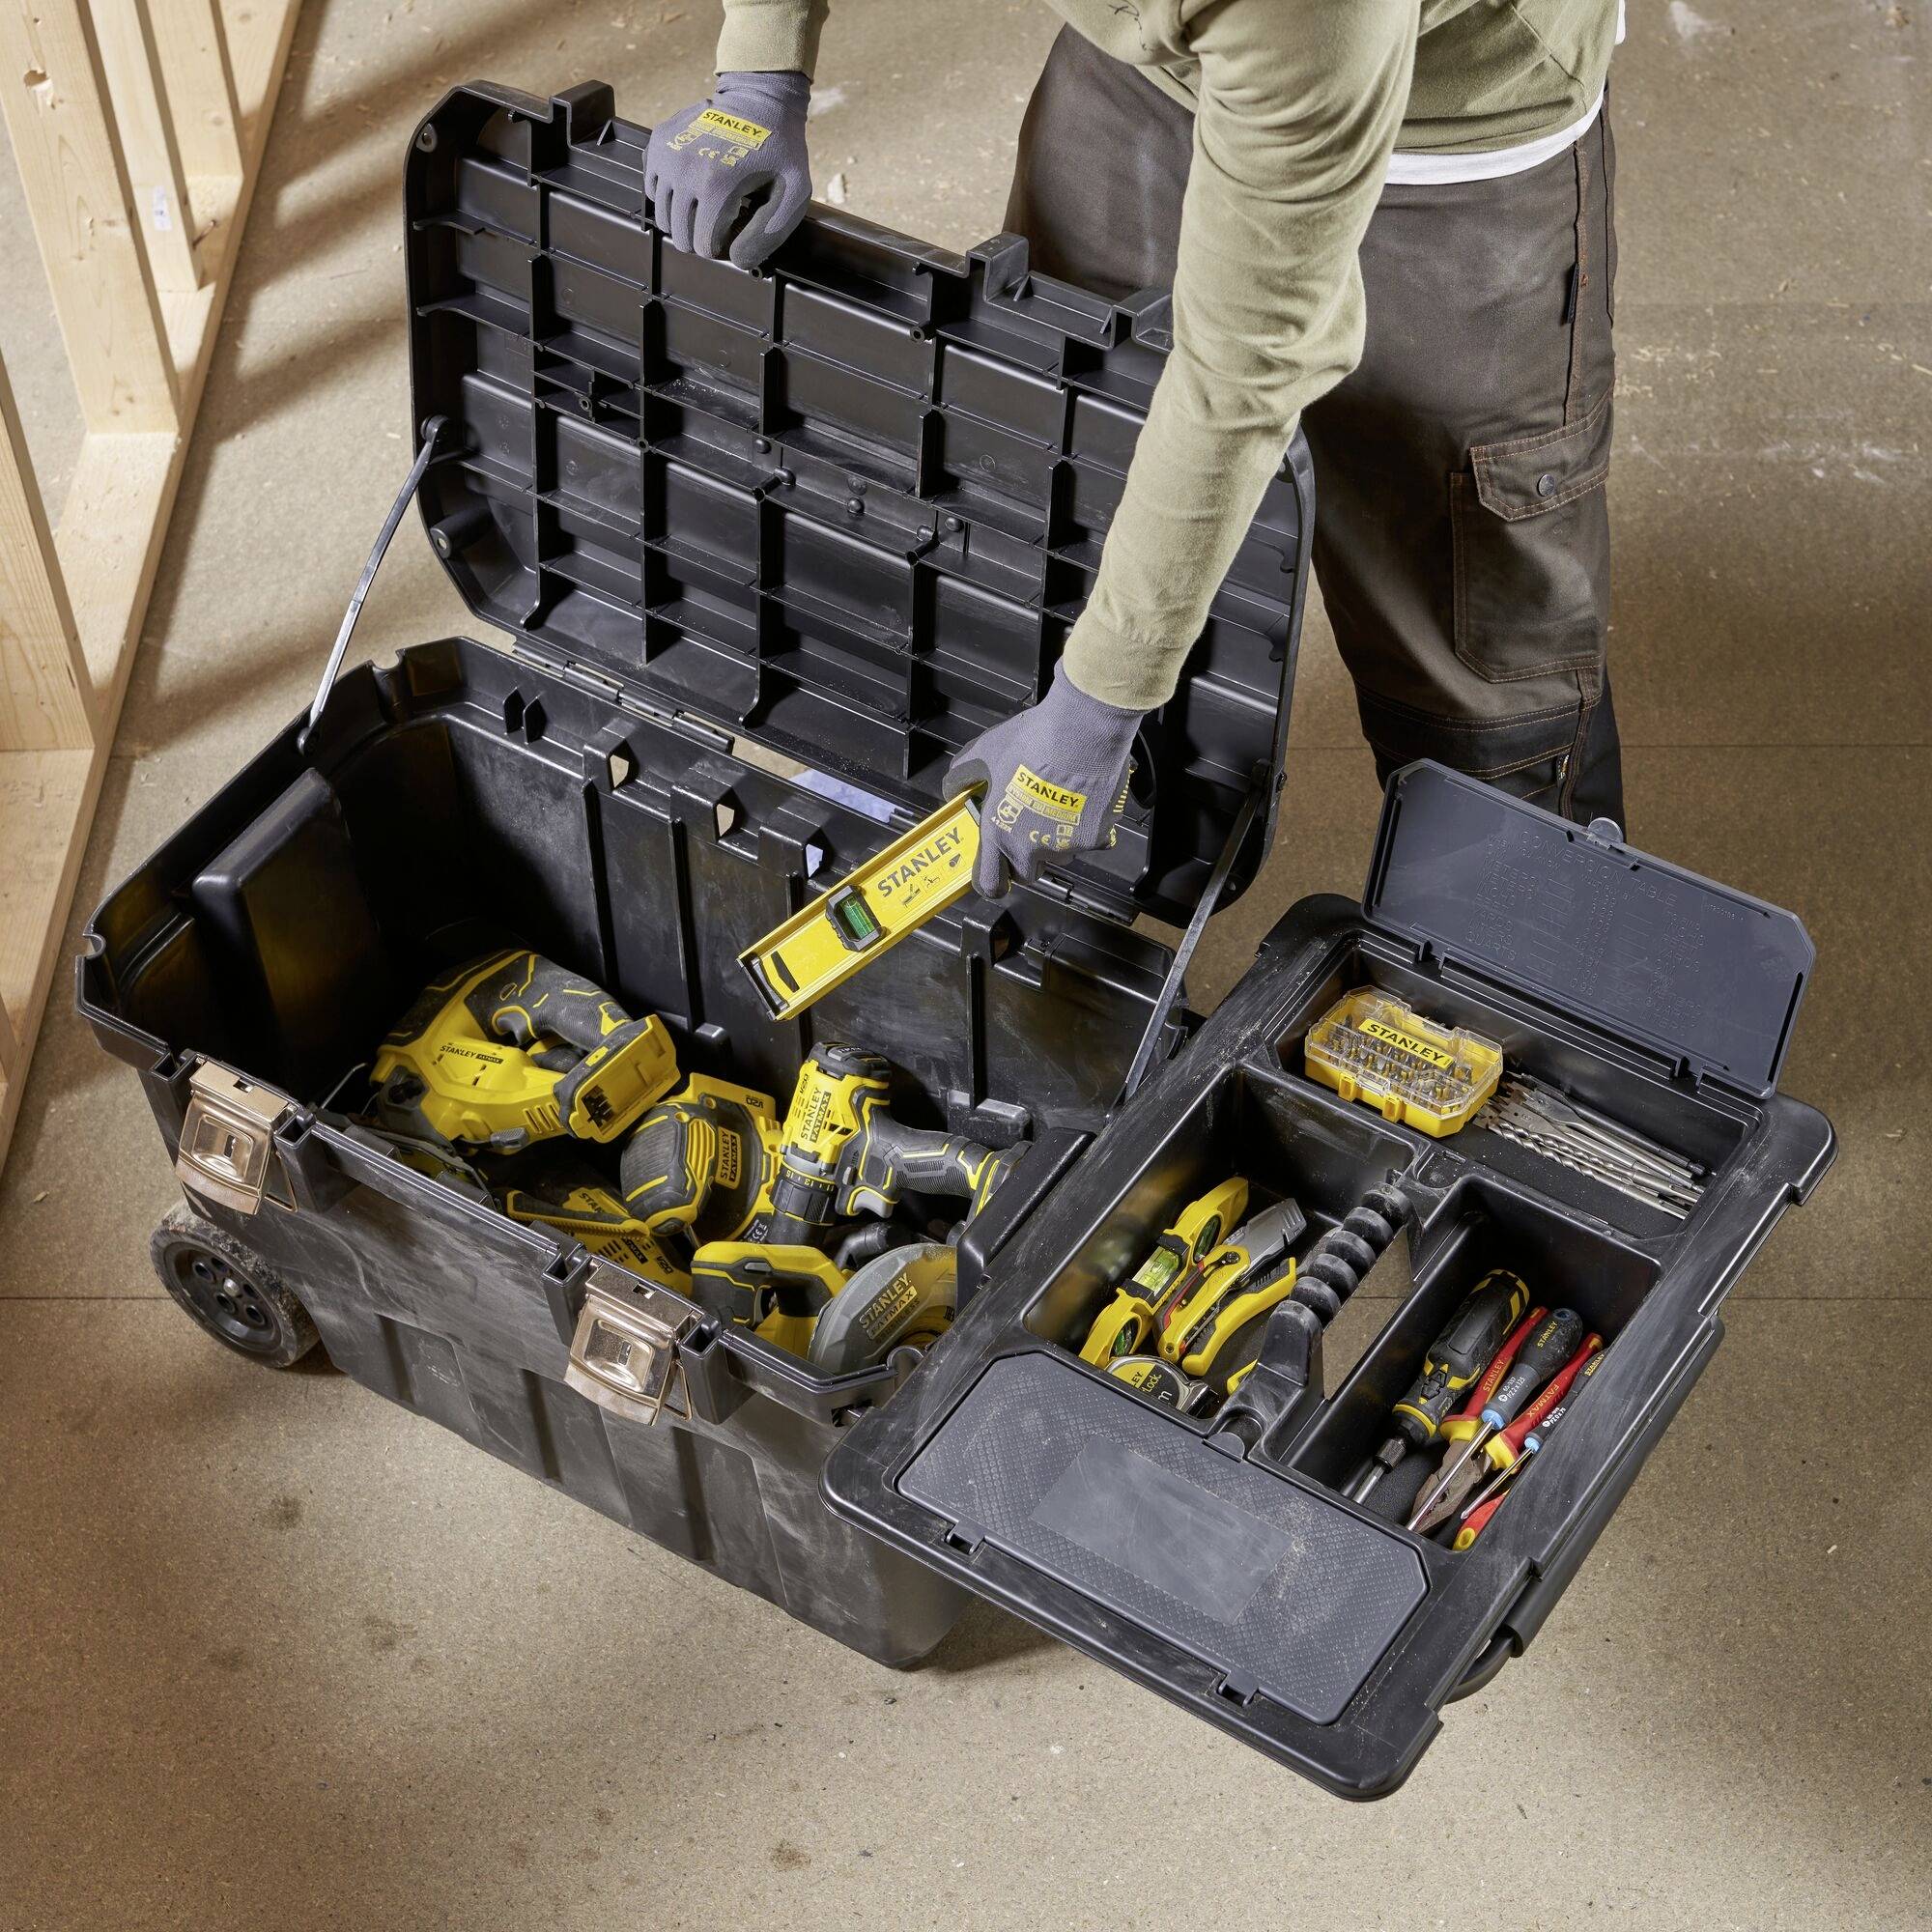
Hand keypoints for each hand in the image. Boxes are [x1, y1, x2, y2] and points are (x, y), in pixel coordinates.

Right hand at [646, 71, 811, 268]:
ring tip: (708, 204)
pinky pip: (653, 189)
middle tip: (721, 220)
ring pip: (663, 217)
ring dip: (684, 219)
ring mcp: (666, 156)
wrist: (758, 98)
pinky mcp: (657, 145)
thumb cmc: (780, 148)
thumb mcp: (793, 194)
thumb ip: (769, 234)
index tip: (735, 231)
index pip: (703, 246)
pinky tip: (691, 185)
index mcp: (716, 187)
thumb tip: (737, 260)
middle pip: (679, 235)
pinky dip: (669, 195)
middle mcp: (683, 172)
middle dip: (700, 237)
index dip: (721, 247)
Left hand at [945, 667, 1143, 897]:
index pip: (990, 884)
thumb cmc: (1035, 741)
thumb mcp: (983, 752)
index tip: (994, 874)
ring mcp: (1065, 846)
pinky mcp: (1096, 837)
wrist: (1083, 731)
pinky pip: (1090, 841)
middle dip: (1026, 858)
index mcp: (999, 832)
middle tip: (1027, 827)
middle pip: (1027, 873)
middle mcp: (1031, 847)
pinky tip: (1082, 802)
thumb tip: (953, 788)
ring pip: (1059, 857)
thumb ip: (963, 776)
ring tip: (1056, 806)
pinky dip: (1087, 828)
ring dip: (1056, 841)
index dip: (991, 881)